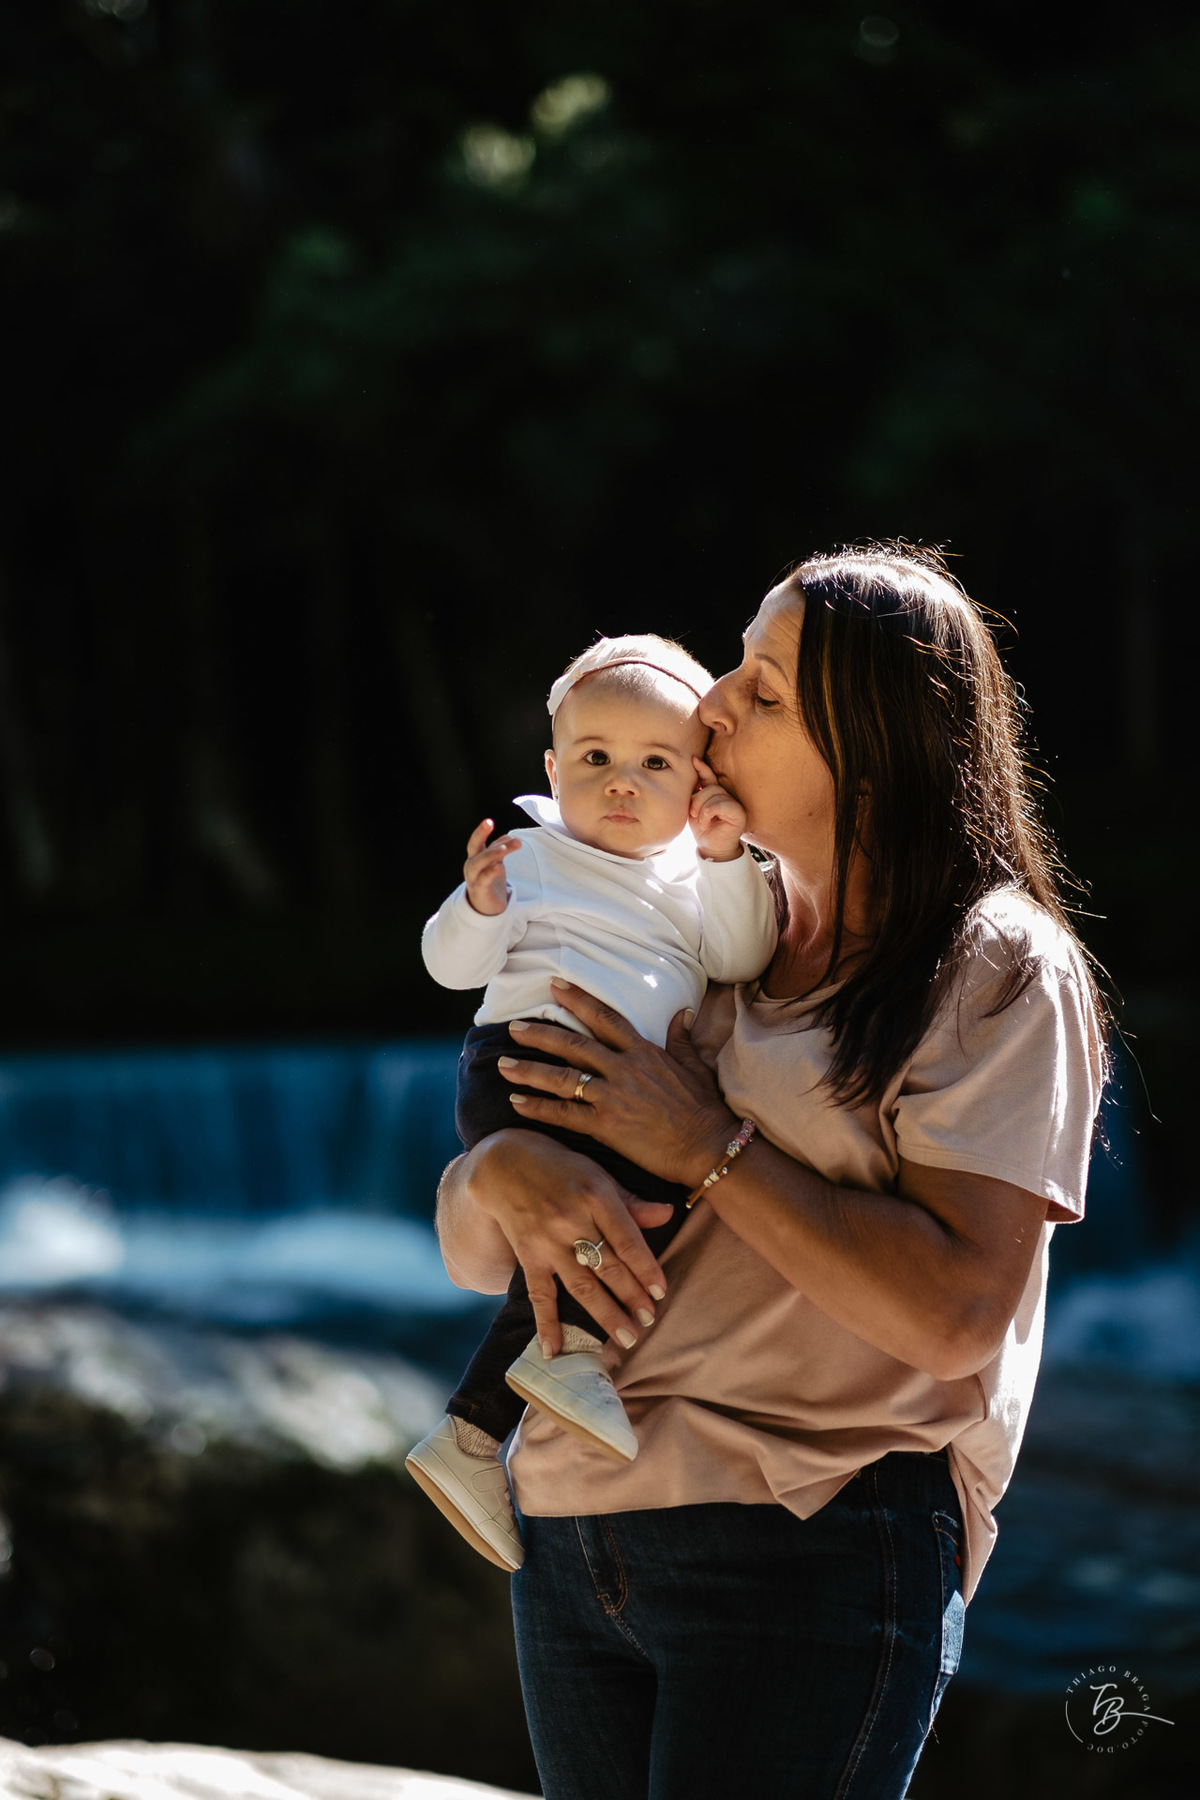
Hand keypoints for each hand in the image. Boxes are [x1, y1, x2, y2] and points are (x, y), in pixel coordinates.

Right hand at [460, 1128, 675, 1354]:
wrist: (502, 1162)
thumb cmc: (559, 1165)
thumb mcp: (597, 1173)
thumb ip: (630, 1200)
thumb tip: (667, 1214)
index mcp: (595, 1195)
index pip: (628, 1241)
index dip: (646, 1269)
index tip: (661, 1293)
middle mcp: (572, 1220)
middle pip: (608, 1266)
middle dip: (631, 1297)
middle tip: (649, 1321)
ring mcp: (548, 1241)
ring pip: (581, 1285)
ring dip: (605, 1314)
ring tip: (626, 1339)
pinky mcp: (528, 1255)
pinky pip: (539, 1294)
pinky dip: (546, 1323)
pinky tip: (554, 1350)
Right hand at [463, 818, 518, 915]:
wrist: (487, 907)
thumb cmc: (490, 882)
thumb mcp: (496, 863)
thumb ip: (500, 850)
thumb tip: (510, 836)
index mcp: (475, 857)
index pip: (476, 841)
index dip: (481, 831)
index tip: (489, 821)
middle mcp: (472, 865)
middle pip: (474, 848)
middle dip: (481, 835)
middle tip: (490, 824)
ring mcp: (473, 878)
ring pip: (479, 863)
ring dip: (491, 854)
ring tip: (505, 848)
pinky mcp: (480, 890)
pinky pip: (483, 880)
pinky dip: (491, 872)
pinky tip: (499, 867)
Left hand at [498, 979, 738, 1190]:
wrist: (707, 1145)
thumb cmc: (703, 1107)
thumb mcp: (694, 1065)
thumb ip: (681, 1037)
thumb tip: (681, 1012)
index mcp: (643, 1051)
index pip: (605, 1018)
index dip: (578, 1000)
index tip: (555, 986)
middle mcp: (623, 1069)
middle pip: (573, 1045)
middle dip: (540, 1034)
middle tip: (513, 1028)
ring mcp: (612, 1097)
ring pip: (562, 1078)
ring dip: (529, 1070)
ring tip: (503, 1064)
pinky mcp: (606, 1126)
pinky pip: (564, 1114)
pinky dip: (538, 1108)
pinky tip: (517, 1102)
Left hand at [689, 757, 746, 861]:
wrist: (711, 848)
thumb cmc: (703, 830)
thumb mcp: (694, 809)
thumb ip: (695, 794)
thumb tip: (692, 774)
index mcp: (716, 794)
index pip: (710, 777)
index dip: (702, 768)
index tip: (693, 760)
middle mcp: (727, 797)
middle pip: (711, 787)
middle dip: (697, 800)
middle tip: (693, 814)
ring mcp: (735, 804)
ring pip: (715, 794)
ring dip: (702, 809)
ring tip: (701, 821)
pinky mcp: (739, 813)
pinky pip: (722, 804)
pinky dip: (709, 812)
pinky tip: (707, 821)